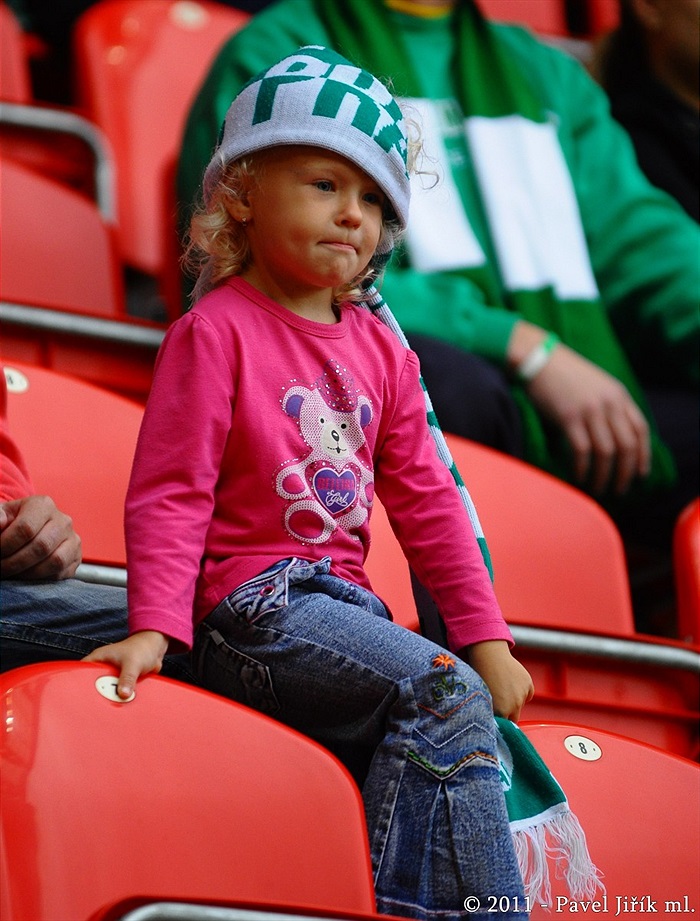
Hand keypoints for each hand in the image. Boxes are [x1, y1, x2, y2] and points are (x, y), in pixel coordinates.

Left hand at [0, 495, 81, 579]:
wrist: (32, 529)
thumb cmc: (14, 522)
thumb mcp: (3, 515)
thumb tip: (0, 522)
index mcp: (44, 505)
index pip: (25, 528)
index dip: (6, 545)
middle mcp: (63, 520)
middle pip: (41, 546)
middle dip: (15, 563)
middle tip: (1, 568)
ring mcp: (73, 539)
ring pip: (55, 561)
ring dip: (29, 573)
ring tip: (13, 573)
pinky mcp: (76, 557)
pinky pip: (62, 573)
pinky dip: (42, 579)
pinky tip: (27, 575)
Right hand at [84, 631, 168, 699]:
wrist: (156, 648)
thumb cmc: (142, 648)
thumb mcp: (133, 663)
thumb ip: (127, 678)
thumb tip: (123, 694)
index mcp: (100, 658)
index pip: (81, 670)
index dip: (77, 682)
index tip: (77, 696)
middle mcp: (103, 666)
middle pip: (93, 684)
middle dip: (96, 694)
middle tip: (94, 706)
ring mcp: (112, 674)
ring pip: (106, 690)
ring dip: (110, 697)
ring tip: (108, 707)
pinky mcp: (121, 681)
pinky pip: (117, 692)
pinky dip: (120, 697)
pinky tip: (120, 705)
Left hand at [463, 640, 533, 721]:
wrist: (489, 656)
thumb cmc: (481, 675)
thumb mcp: (483, 698)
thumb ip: (491, 713)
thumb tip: (496, 723)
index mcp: (500, 712)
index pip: (503, 726)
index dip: (499, 723)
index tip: (495, 720)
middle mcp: (514, 706)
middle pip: (513, 719)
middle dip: (507, 715)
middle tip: (498, 705)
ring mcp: (522, 695)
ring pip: (520, 706)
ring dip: (514, 702)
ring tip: (502, 689)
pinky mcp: (529, 685)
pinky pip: (527, 695)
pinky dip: (522, 692)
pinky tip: (512, 684)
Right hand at [527, 345, 649, 494]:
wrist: (540, 359)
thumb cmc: (565, 374)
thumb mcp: (597, 385)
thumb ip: (609, 405)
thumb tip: (615, 437)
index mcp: (618, 395)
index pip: (641, 429)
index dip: (644, 455)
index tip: (640, 474)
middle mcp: (609, 403)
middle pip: (627, 445)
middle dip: (625, 472)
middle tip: (620, 489)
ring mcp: (590, 410)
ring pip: (606, 452)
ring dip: (603, 475)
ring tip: (598, 488)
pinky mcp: (569, 417)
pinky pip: (582, 450)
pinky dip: (582, 468)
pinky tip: (579, 477)